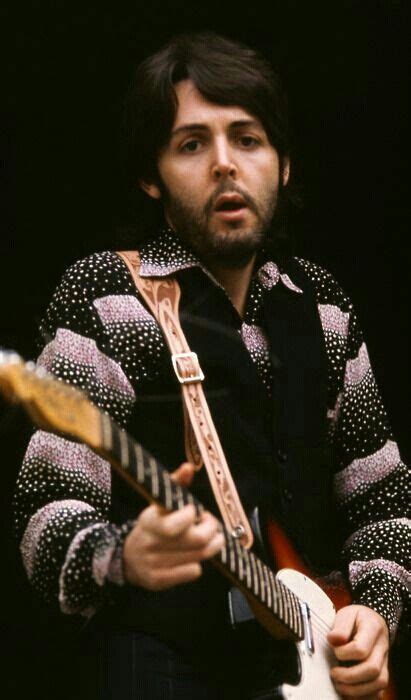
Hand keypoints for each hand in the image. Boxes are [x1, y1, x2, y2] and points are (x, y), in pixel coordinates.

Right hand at [123, 462, 224, 589]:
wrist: (127, 559)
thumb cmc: (151, 526)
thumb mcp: (158, 504)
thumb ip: (175, 484)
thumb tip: (188, 467)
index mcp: (148, 521)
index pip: (177, 523)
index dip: (192, 515)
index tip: (195, 510)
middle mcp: (149, 543)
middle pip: (197, 540)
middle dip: (211, 529)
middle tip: (210, 523)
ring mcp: (153, 564)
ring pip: (200, 556)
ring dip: (212, 545)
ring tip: (210, 537)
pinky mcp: (159, 581)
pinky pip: (193, 571)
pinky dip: (199, 562)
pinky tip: (193, 555)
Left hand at [328, 604, 388, 698]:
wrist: (372, 620)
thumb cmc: (357, 618)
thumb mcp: (347, 613)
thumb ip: (340, 626)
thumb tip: (333, 640)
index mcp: (373, 628)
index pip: (361, 649)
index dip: (344, 653)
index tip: (334, 650)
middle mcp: (382, 647)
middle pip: (372, 669)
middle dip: (350, 676)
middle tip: (334, 673)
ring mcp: (384, 662)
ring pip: (378, 683)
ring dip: (356, 689)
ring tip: (339, 685)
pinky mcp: (382, 673)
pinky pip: (378, 691)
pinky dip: (363, 695)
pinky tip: (349, 690)